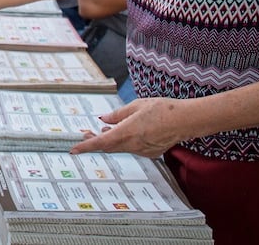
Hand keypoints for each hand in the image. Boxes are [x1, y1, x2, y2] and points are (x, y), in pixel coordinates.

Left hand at [69, 98, 191, 157]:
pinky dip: (124, 141)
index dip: (86, 146)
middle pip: (108, 146)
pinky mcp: (151, 152)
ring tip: (103, 129)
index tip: (73, 149)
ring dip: (110, 140)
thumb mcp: (135, 106)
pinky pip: (133, 148)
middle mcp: (133, 145)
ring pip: (120, 147)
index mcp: (126, 132)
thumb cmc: (161, 109)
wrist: (185, 120)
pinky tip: (125, 132)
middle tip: (85, 133)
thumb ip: (117, 115)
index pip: (100, 142)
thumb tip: (103, 118)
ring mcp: (142, 151)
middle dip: (95, 140)